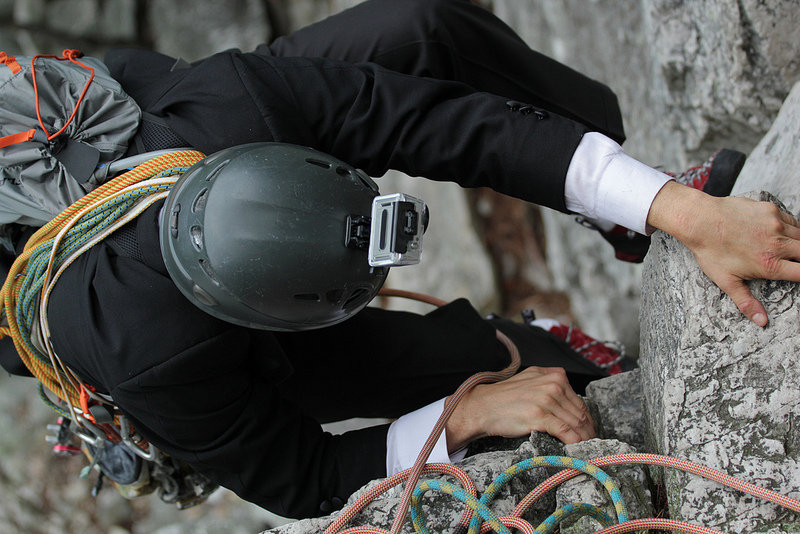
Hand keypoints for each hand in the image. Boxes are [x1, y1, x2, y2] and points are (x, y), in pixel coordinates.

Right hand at [445, 367, 594, 452]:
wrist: (483, 406)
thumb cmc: (504, 397)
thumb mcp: (531, 379)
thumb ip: (551, 384)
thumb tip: (570, 403)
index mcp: (554, 375)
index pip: (579, 400)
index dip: (586, 418)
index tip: (588, 430)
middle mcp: (553, 384)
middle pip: (580, 412)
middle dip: (588, 430)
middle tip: (591, 443)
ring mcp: (547, 399)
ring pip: (576, 423)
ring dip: (584, 439)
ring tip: (587, 449)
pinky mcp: (540, 415)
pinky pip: (566, 432)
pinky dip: (574, 442)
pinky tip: (577, 449)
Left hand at [647, 181, 799, 325]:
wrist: (699, 220)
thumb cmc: (710, 251)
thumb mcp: (726, 280)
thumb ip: (746, 301)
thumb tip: (762, 321)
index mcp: (769, 264)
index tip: (798, 275)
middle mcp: (777, 244)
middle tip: (792, 263)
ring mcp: (776, 224)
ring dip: (798, 245)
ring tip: (786, 250)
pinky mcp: (771, 210)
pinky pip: (791, 220)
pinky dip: (791, 228)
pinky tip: (780, 234)